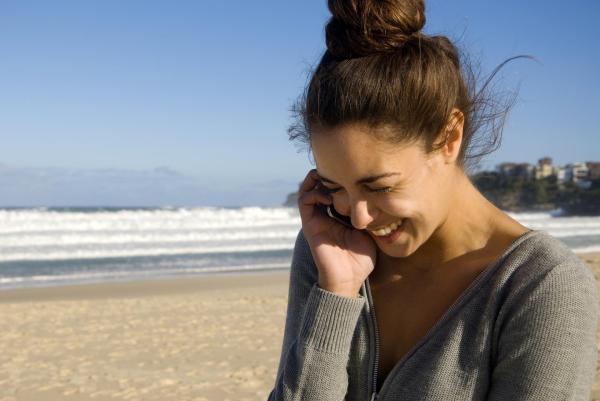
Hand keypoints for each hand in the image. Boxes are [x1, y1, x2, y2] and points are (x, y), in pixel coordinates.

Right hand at [297, 169, 376, 297]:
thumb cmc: (361, 259)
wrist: (348, 279)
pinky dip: (313, 193)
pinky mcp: (310, 225)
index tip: (353, 171)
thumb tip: (379, 196)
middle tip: (339, 168)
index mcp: (339, 216)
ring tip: (331, 178)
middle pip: (319, 186)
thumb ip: (369, 214)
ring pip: (308, 190)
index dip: (340, 178)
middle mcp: (325, 215)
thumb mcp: (369, 231)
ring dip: (317, 180)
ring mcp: (316, 219)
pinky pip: (304, 202)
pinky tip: (329, 196)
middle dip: (326, 174)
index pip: (334, 190)